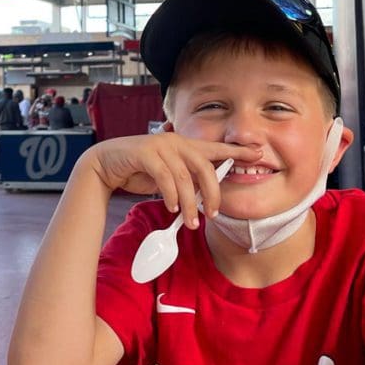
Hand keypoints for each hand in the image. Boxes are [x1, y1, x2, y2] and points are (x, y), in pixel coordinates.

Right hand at [83, 134, 254, 226]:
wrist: (106, 164)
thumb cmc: (138, 171)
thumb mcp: (168, 176)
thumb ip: (186, 181)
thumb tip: (204, 198)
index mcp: (185, 146)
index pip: (216, 148)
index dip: (237, 150)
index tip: (258, 153)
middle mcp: (176, 142)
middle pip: (205, 168)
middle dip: (212, 193)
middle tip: (213, 214)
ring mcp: (160, 145)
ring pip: (184, 178)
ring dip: (189, 204)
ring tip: (189, 221)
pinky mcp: (145, 152)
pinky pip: (165, 178)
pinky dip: (171, 196)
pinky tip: (172, 208)